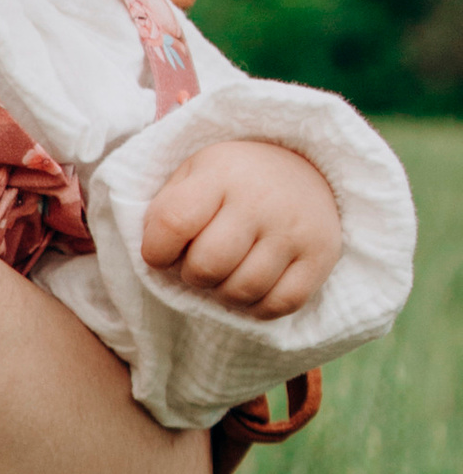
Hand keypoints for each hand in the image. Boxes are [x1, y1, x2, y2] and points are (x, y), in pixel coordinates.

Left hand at [139, 138, 340, 317]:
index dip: (156, 251)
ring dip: (222, 294)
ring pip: (241, 292)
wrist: (306, 166)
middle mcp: (262, 199)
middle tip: (200, 262)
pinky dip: (256, 307)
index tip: (162, 252)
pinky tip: (252, 286)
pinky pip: (278, 305)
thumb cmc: (232, 181)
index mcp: (221, 173)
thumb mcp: (192, 175)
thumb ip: (164, 211)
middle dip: (192, 275)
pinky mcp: (321, 255)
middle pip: (207, 266)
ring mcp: (296, 228)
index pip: (172, 223)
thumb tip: (152, 257)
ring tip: (226, 273)